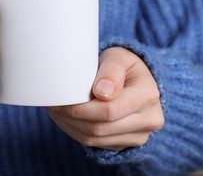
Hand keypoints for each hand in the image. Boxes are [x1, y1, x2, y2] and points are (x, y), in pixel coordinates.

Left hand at [47, 47, 163, 150]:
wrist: (137, 81)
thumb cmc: (123, 65)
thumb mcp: (118, 57)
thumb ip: (111, 69)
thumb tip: (102, 92)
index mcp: (148, 94)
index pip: (109, 110)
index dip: (81, 109)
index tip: (63, 99)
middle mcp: (149, 119)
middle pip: (100, 128)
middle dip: (71, 118)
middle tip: (53, 105)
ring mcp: (139, 135)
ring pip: (95, 139)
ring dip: (70, 126)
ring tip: (56, 110)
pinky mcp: (126, 143)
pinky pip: (95, 144)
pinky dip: (76, 132)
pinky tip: (66, 119)